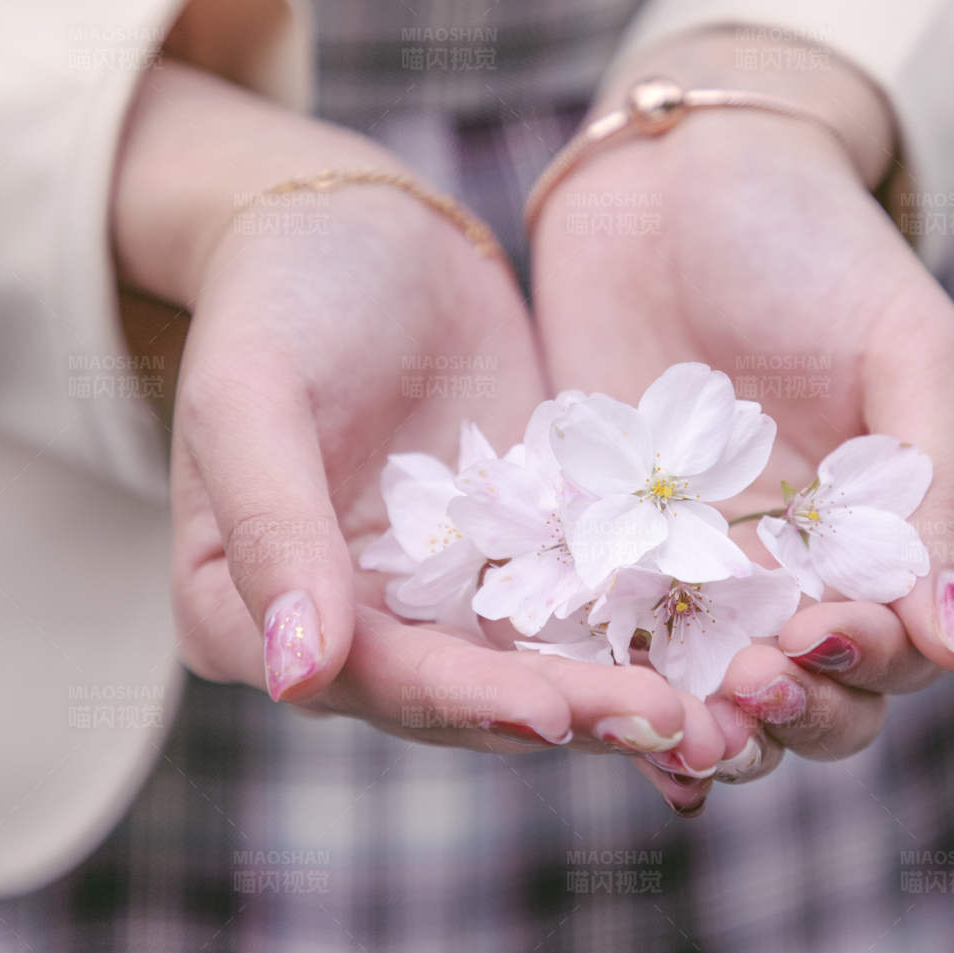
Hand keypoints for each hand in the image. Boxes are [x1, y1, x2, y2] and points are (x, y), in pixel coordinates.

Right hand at [112, 61, 728, 766]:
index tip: (546, 713)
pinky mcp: (509, 557)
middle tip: (668, 723)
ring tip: (704, 712)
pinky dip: (630, 636)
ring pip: (522, 667)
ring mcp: (430, 597)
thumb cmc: (280, 295)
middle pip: (454, 693)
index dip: (454, 700)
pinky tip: (709, 657)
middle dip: (561, 711)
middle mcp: (342, 626)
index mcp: (244, 612)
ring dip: (609, 690)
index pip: (359, 678)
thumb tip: (297, 672)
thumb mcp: (252, 394)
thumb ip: (271, 529)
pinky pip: (568, 610)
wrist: (364, 229)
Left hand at [531, 31, 953, 797]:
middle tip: (745, 688)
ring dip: (702, 724)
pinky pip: (609, 634)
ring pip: (705, 687)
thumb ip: (943, 491)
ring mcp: (689, 559)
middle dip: (785, 713)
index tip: (815, 636)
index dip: (863, 667)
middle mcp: (789, 565)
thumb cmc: (815, 246)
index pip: (891, 649)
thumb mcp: (910, 348)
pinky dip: (610, 687)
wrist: (676, 173)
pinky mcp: (598, 538)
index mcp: (878, 533)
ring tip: (675, 728)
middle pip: (804, 693)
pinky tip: (592, 714)